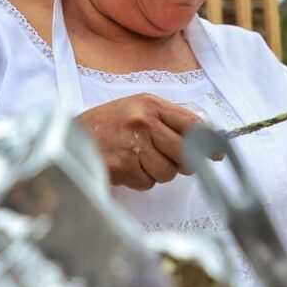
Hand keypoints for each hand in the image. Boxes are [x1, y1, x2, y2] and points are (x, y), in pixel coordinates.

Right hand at [75, 93, 210, 189]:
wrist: (69, 137)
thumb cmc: (109, 125)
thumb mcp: (137, 110)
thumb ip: (169, 121)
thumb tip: (206, 142)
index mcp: (150, 104)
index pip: (192, 123)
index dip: (210, 142)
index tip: (218, 154)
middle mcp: (143, 121)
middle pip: (185, 152)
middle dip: (184, 163)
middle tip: (174, 162)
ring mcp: (132, 144)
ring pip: (168, 172)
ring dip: (158, 172)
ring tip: (139, 160)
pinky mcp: (121, 166)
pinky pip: (148, 182)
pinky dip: (140, 180)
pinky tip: (126, 167)